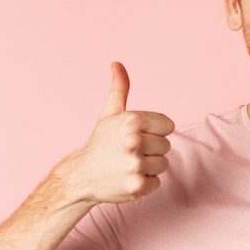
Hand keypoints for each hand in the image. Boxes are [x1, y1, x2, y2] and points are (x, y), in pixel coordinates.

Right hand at [64, 62, 174, 203]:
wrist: (80, 176)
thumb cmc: (100, 142)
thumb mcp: (110, 113)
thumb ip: (120, 89)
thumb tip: (117, 64)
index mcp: (132, 120)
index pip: (168, 126)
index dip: (155, 132)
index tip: (137, 136)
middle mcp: (134, 141)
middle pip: (166, 146)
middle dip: (151, 150)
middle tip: (129, 152)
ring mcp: (135, 164)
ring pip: (163, 164)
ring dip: (149, 167)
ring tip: (127, 165)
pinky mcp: (137, 185)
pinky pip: (157, 181)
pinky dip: (145, 183)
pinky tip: (127, 178)